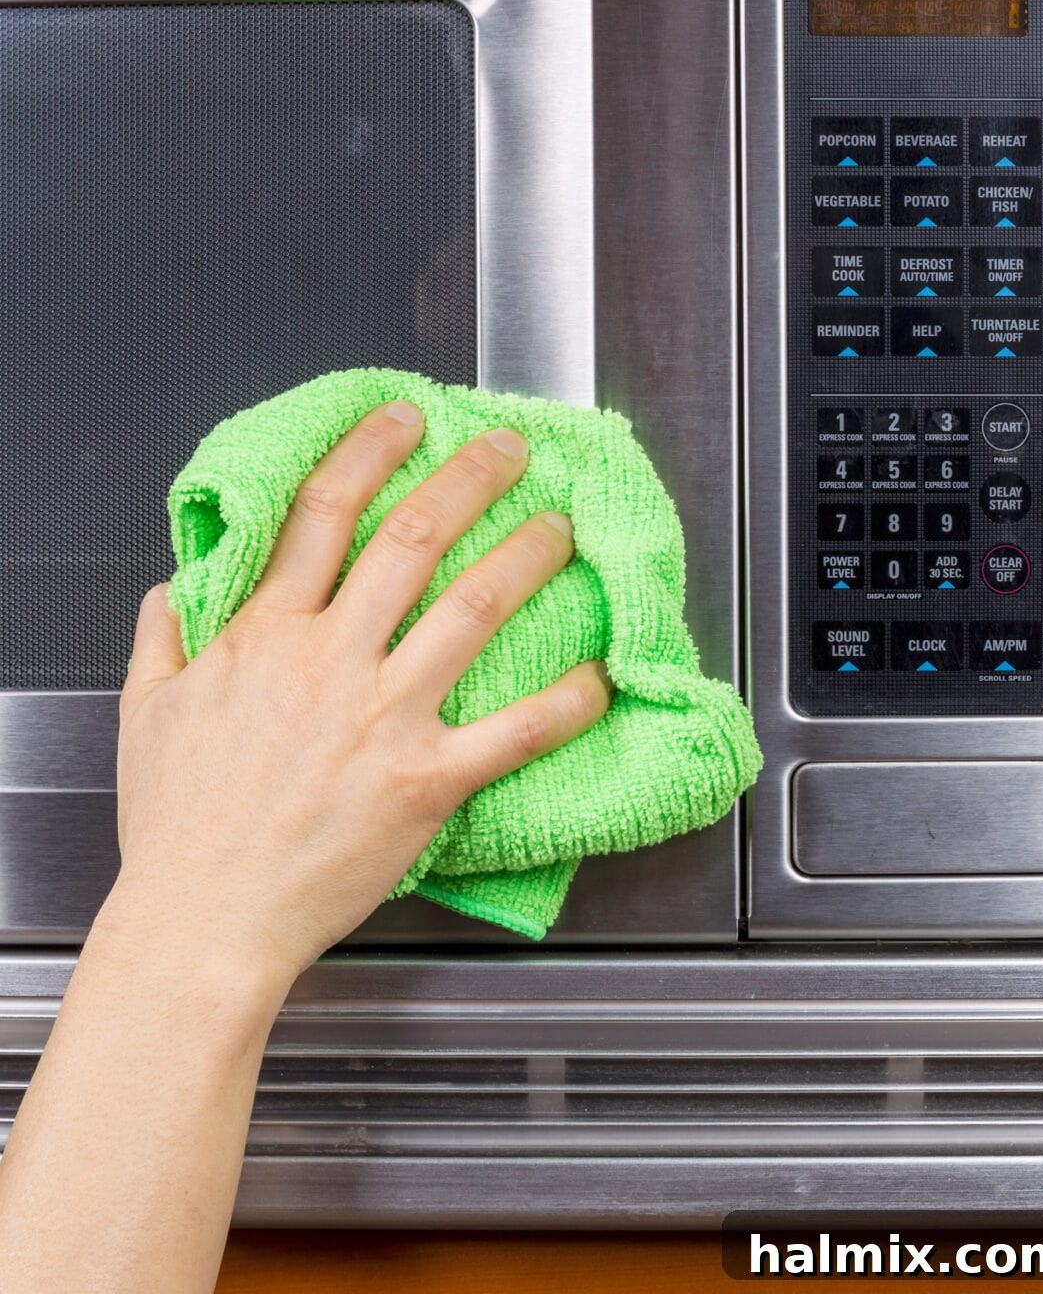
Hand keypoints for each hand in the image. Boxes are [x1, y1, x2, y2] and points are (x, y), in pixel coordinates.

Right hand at [109, 401, 611, 1003]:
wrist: (204, 921)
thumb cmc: (177, 826)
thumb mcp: (146, 711)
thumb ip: (162, 636)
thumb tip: (170, 586)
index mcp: (265, 635)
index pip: (325, 514)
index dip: (370, 452)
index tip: (405, 418)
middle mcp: (332, 662)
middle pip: (412, 540)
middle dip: (468, 479)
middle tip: (508, 447)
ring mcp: (384, 718)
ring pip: (472, 610)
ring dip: (525, 556)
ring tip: (559, 524)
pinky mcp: (427, 780)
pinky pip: (514, 730)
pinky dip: (566, 700)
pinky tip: (599, 674)